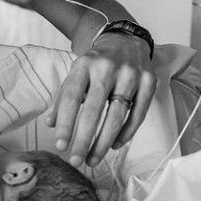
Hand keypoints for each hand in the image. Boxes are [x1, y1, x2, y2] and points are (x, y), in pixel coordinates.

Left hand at [47, 32, 156, 166]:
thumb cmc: (96, 63)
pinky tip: (114, 145)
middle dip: (84, 139)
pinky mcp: (149, 82)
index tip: (60, 145)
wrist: (125, 41)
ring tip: (93, 159)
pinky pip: (138, 115)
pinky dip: (126, 133)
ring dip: (104, 142)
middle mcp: (107, 68)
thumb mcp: (76, 74)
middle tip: (75, 160)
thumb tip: (51, 124)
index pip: (72, 97)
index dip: (65, 123)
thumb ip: (63, 98)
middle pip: (94, 110)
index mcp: (84, 64)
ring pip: (117, 116)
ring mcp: (130, 75)